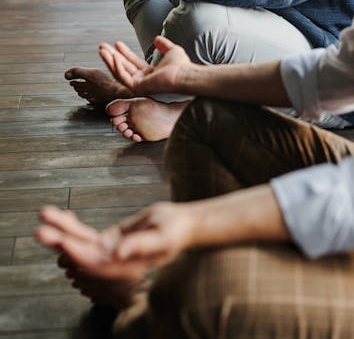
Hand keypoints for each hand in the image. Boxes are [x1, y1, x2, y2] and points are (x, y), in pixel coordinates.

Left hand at [36, 203, 192, 280]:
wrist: (184, 225)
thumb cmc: (177, 231)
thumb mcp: (162, 237)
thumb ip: (140, 246)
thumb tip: (118, 253)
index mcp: (124, 268)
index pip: (94, 263)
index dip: (76, 252)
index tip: (61, 240)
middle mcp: (112, 264)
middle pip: (79, 253)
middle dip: (60, 241)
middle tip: (40, 229)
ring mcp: (109, 253)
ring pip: (78, 242)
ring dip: (61, 229)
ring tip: (44, 213)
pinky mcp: (109, 241)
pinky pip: (85, 234)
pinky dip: (72, 225)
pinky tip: (62, 215)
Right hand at [99, 36, 190, 96]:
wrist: (185, 74)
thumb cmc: (181, 65)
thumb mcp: (171, 51)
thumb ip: (164, 45)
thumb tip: (157, 38)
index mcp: (149, 73)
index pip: (132, 62)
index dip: (124, 53)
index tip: (116, 43)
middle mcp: (143, 80)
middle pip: (123, 67)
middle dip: (112, 56)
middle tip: (102, 46)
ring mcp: (139, 85)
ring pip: (120, 72)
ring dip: (110, 61)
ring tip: (102, 50)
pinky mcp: (138, 87)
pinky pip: (123, 77)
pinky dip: (117, 67)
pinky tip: (113, 58)